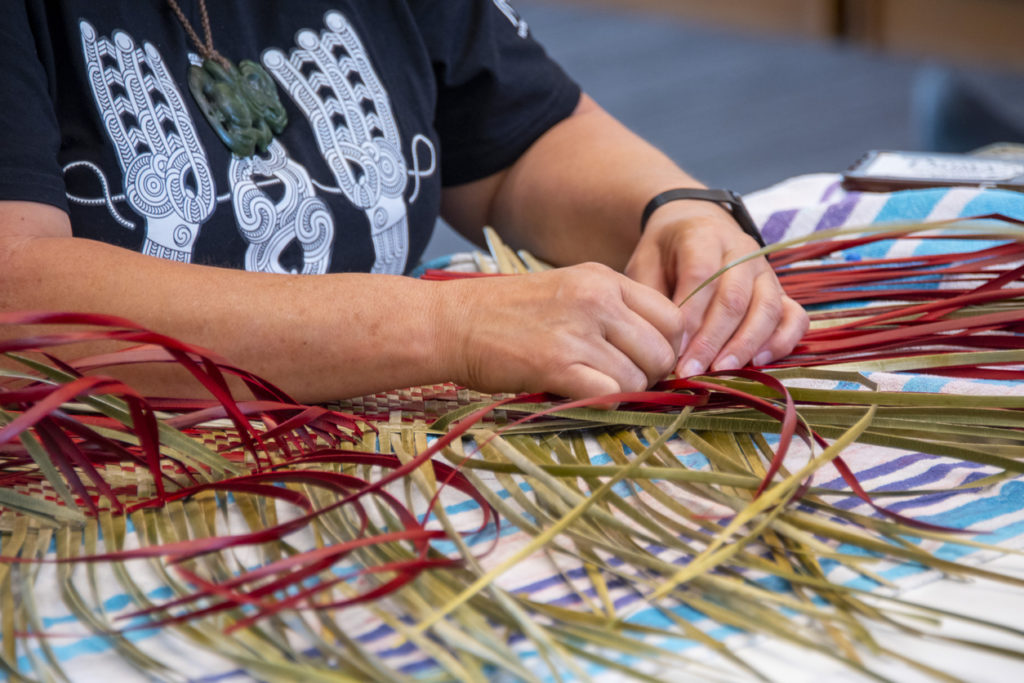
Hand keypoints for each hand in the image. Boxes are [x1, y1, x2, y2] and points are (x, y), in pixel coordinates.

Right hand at [435, 263, 685, 399]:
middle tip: (623, 382)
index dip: (667, 347)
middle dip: (650, 376)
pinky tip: (581, 395)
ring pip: (638, 378)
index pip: (672, 317)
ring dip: (624, 393)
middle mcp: (598, 300)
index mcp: (604, 279)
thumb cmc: (506, 313)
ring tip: (595, 387)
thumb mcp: (568, 291)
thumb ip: (611, 312)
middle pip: (663, 351)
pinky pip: (609, 394)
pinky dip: (603, 403)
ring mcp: (578, 331)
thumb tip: (654, 352)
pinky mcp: (557, 364)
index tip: (646, 362)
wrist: (452, 322)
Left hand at [624, 201, 807, 376]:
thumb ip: (651, 298)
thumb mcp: (645, 264)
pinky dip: (781, 342)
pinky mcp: (781, 291)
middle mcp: (741, 250)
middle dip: (711, 340)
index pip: (701, 275)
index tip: (673, 349)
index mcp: (703, 236)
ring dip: (744, 346)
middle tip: (691, 370)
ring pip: (766, 309)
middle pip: (734, 297)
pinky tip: (758, 363)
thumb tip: (658, 342)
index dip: (689, 316)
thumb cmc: (665, 254)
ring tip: (721, 372)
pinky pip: (794, 317)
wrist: (695, 227)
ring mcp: (766, 271)